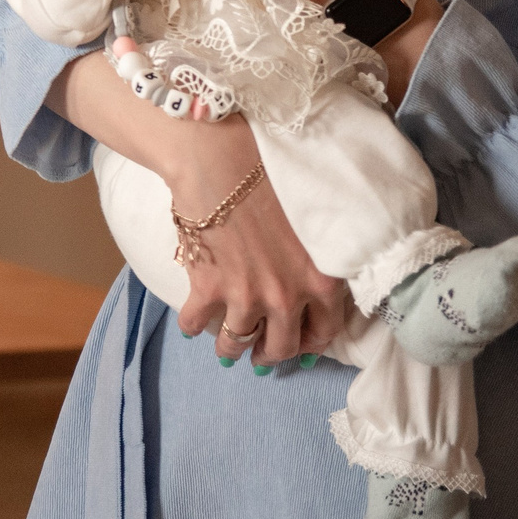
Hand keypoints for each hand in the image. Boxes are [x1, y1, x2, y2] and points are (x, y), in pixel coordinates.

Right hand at [168, 136, 349, 365]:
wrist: (219, 161)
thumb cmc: (269, 177)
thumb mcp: (313, 222)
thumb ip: (318, 256)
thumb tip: (310, 274)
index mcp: (322, 280)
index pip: (325, 331)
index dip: (311, 344)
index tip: (301, 347)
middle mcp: (288, 297)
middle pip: (282, 345)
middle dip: (270, 356)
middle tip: (262, 357)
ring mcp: (246, 296)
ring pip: (238, 341)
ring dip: (230, 349)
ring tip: (225, 349)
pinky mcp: (208, 288)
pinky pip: (197, 321)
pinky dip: (192, 325)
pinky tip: (191, 325)